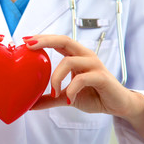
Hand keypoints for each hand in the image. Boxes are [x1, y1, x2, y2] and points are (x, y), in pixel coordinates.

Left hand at [23, 35, 143, 141]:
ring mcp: (94, 65)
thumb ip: (49, 98)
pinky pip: (82, 78)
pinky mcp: (102, 77)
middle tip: (29, 45)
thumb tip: (30, 104)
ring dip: (56, 77)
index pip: (58, 41)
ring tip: (54, 92)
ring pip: (69, 61)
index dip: (42, 38)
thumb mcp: (66, 96)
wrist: (118, 105)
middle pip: (64, 40)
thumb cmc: (94, 95)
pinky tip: (69, 97)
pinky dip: (71, 88)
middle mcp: (85, 56)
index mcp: (76, 56)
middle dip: (45, 40)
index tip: (25, 40)